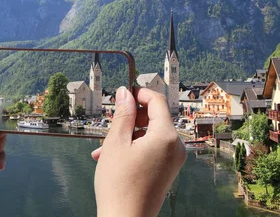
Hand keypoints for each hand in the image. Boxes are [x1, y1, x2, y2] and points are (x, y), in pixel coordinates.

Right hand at [92, 87, 186, 216]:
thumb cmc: (119, 185)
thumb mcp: (116, 143)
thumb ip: (123, 114)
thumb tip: (125, 93)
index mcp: (167, 136)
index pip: (157, 101)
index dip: (139, 93)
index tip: (123, 94)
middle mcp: (176, 146)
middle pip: (155, 118)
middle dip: (131, 118)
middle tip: (110, 124)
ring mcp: (174, 160)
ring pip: (150, 135)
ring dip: (128, 136)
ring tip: (103, 149)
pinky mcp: (168, 170)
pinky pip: (153, 149)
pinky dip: (134, 149)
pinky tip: (112, 158)